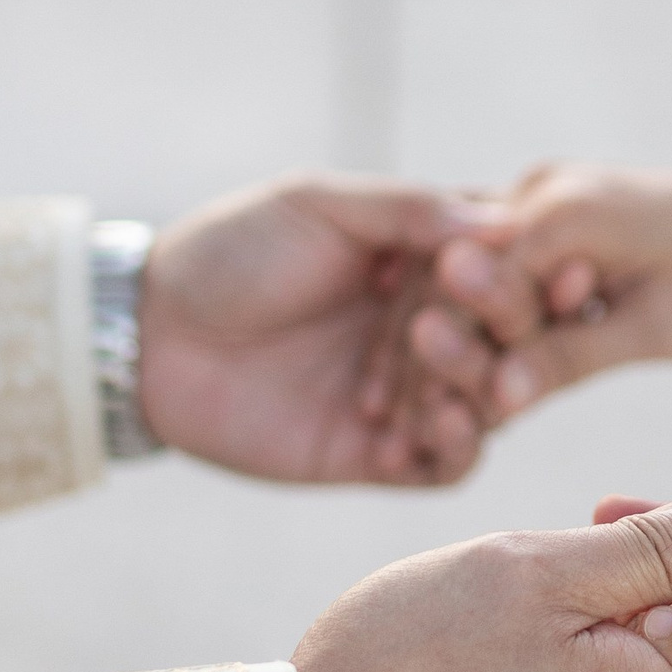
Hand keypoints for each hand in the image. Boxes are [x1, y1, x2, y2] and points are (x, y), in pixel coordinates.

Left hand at [140, 176, 505, 486]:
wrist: (149, 337)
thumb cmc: (230, 253)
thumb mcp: (317, 206)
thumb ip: (409, 211)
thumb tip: (510, 220)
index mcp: (426, 258)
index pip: (506, 266)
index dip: (520, 272)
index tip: (522, 274)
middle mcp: (430, 324)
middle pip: (507, 337)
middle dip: (493, 334)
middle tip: (437, 330)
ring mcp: (409, 392)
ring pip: (486, 402)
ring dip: (472, 392)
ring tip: (435, 388)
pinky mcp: (378, 456)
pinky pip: (446, 464)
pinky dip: (454, 448)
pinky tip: (425, 430)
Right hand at [406, 162, 671, 423]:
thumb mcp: (656, 328)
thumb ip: (572, 358)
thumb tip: (499, 401)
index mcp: (565, 208)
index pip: (472, 281)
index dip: (440, 354)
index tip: (411, 421)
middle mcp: (537, 190)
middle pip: (452, 277)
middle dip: (422, 355)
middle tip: (384, 427)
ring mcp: (535, 198)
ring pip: (460, 278)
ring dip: (433, 344)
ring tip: (395, 419)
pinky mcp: (543, 216)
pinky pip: (489, 274)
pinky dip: (468, 328)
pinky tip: (444, 388)